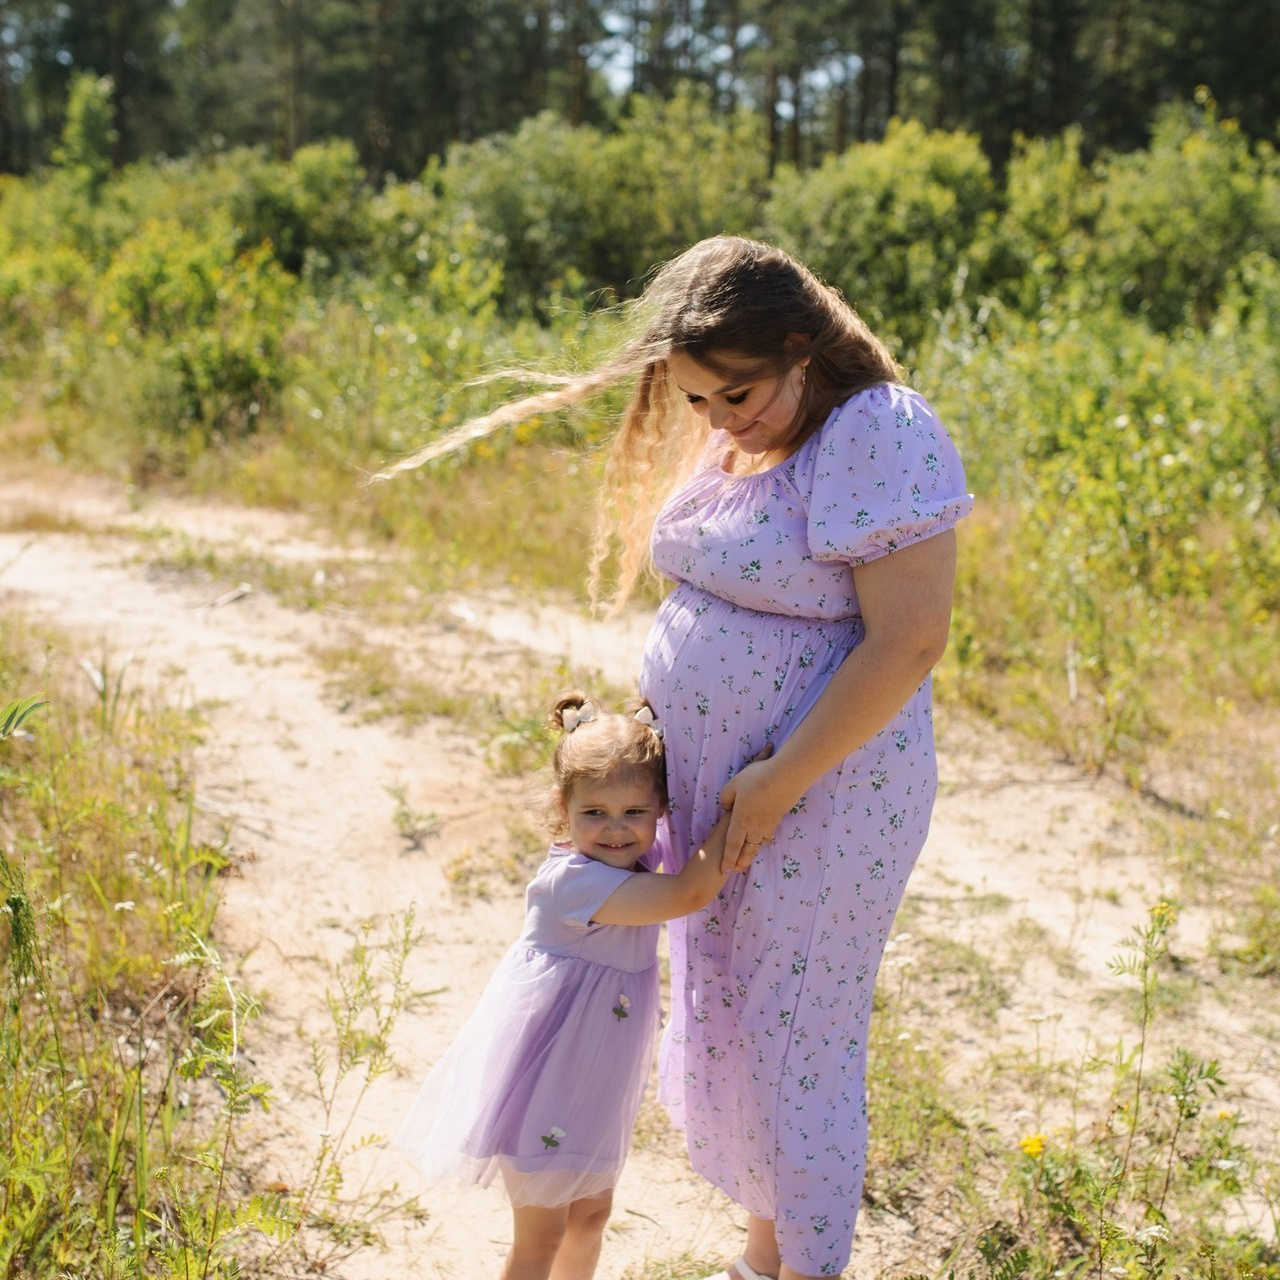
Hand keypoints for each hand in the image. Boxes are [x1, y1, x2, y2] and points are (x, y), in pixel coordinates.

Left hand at [718, 745, 791, 874]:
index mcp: (741, 820)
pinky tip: (761, 838)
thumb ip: (726, 798)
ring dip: (752, 852)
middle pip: (747, 849)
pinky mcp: (778, 818)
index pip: (732, 845)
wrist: (787, 776)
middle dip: (741, 861)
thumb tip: (727, 808)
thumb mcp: (733, 784)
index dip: (728, 859)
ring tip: (747, 857)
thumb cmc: (757, 778)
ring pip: (759, 843)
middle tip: (736, 871)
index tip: (724, 871)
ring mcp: (769, 824)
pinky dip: (762, 840)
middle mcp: (755, 826)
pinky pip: (768, 834)